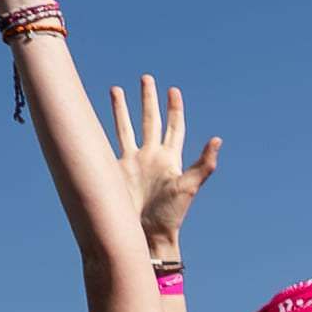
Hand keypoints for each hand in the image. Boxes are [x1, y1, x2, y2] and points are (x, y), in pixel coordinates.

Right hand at [109, 76, 220, 248]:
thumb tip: (217, 140)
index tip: (173, 90)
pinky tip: (93, 116)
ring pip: (126, 127)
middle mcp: (151, 156)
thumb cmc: (172, 214)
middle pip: (150, 120)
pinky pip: (108, 143)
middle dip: (149, 100)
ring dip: (123, 108)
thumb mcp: (189, 187)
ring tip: (117, 88)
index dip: (174, 109)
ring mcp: (133, 161)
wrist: (146, 233)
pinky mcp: (116, 169)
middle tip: (146, 78)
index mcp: (171, 158)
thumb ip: (203, 164)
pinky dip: (101, 129)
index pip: (174, 126)